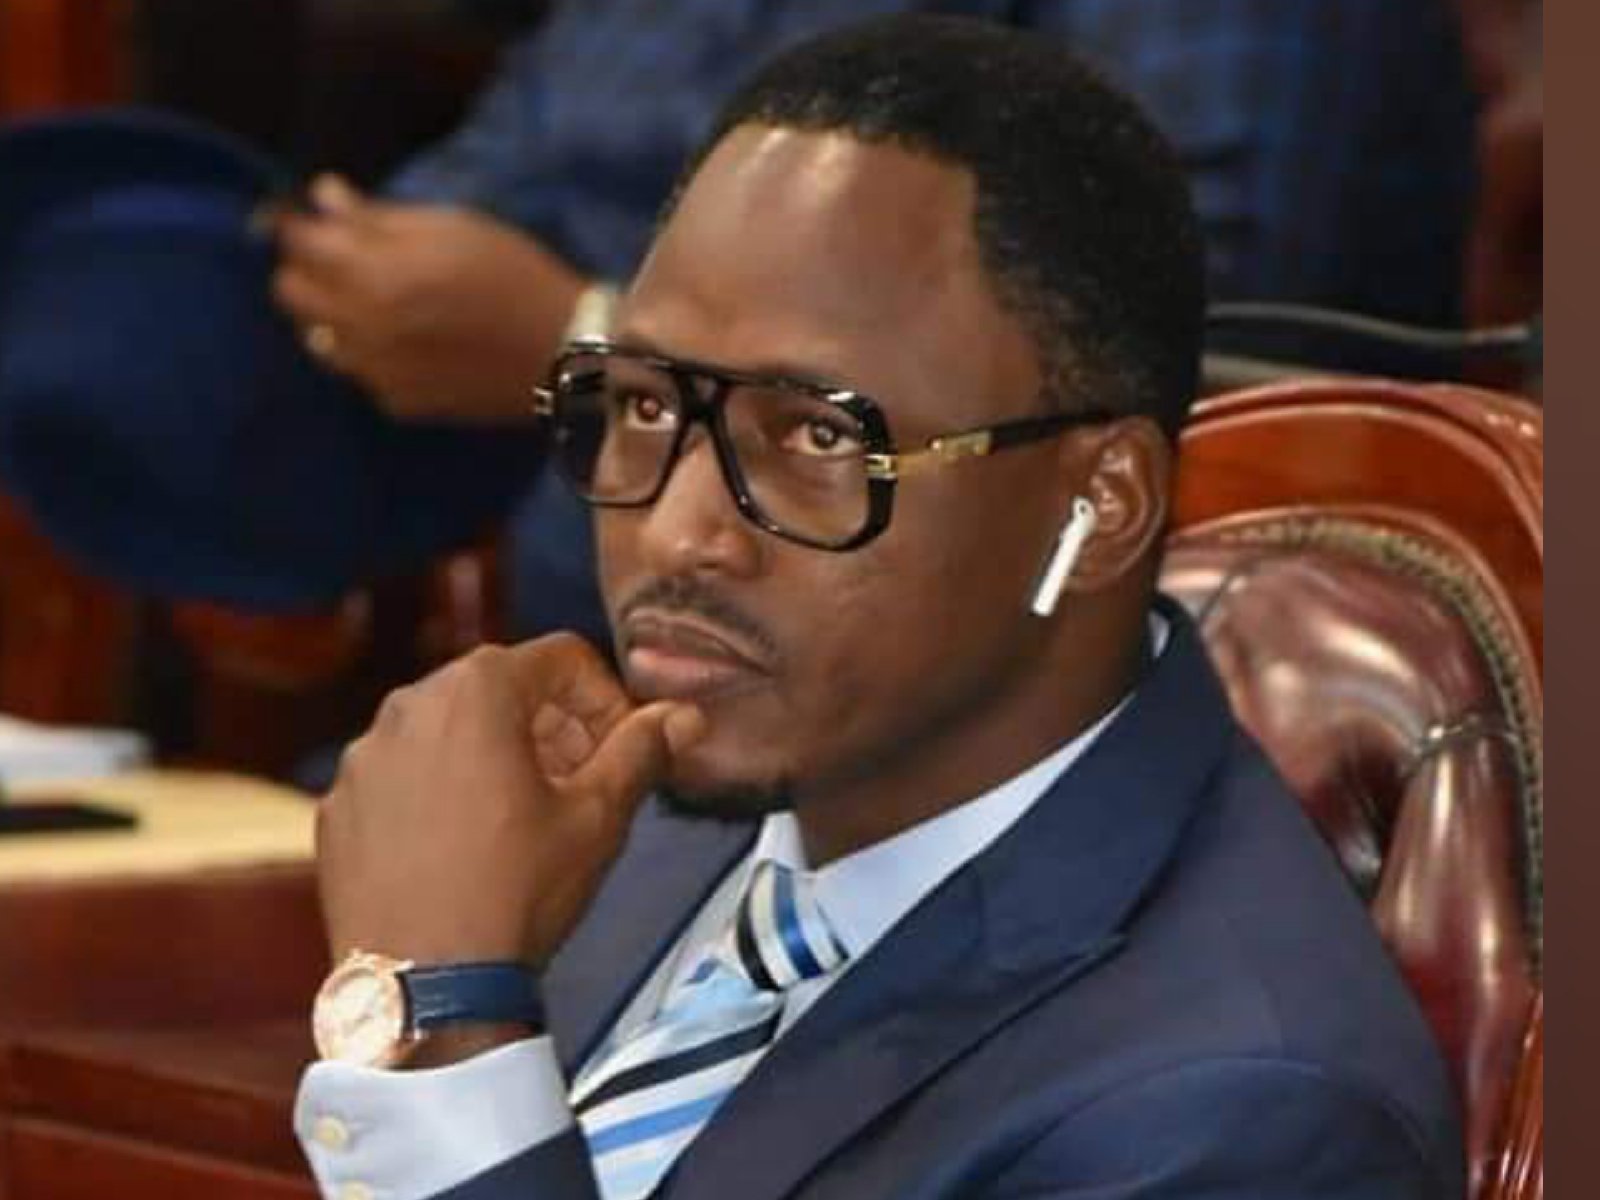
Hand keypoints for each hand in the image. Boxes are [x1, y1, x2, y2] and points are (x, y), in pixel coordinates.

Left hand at [270, 175, 586, 422]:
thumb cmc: (513, 274)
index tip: (306, 214)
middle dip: (306, 268)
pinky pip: (358, 371)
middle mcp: (357, 327)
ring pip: (315, 337)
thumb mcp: (452, 226)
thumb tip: (325, 197)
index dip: (294, 220)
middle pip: (289, 292)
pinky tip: (409, 341)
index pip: (295, 240)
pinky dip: (369, 352)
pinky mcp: (395, 402)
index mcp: (370, 273)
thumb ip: (379, 217)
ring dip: (331, 314)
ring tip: (376, 302)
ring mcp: (373, 372)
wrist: (562, 353)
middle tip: (343, 257)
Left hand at [316, 635, 705, 974]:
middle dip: (550, 727)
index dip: (605, 700)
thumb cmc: (515, 893)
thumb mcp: (597, 818)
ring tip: (521, 820)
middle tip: (579, 784)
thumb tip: (682, 716)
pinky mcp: (338, 806)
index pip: (561, 659)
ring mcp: (364, 758)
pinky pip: (402, 777)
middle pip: (500, 688)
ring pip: (447, 731)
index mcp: (476, 692)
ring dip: (493, 757)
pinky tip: (462, 849)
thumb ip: (641, 752)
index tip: (619, 750)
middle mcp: (408, 706)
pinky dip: (437, 793)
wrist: (422, 987)